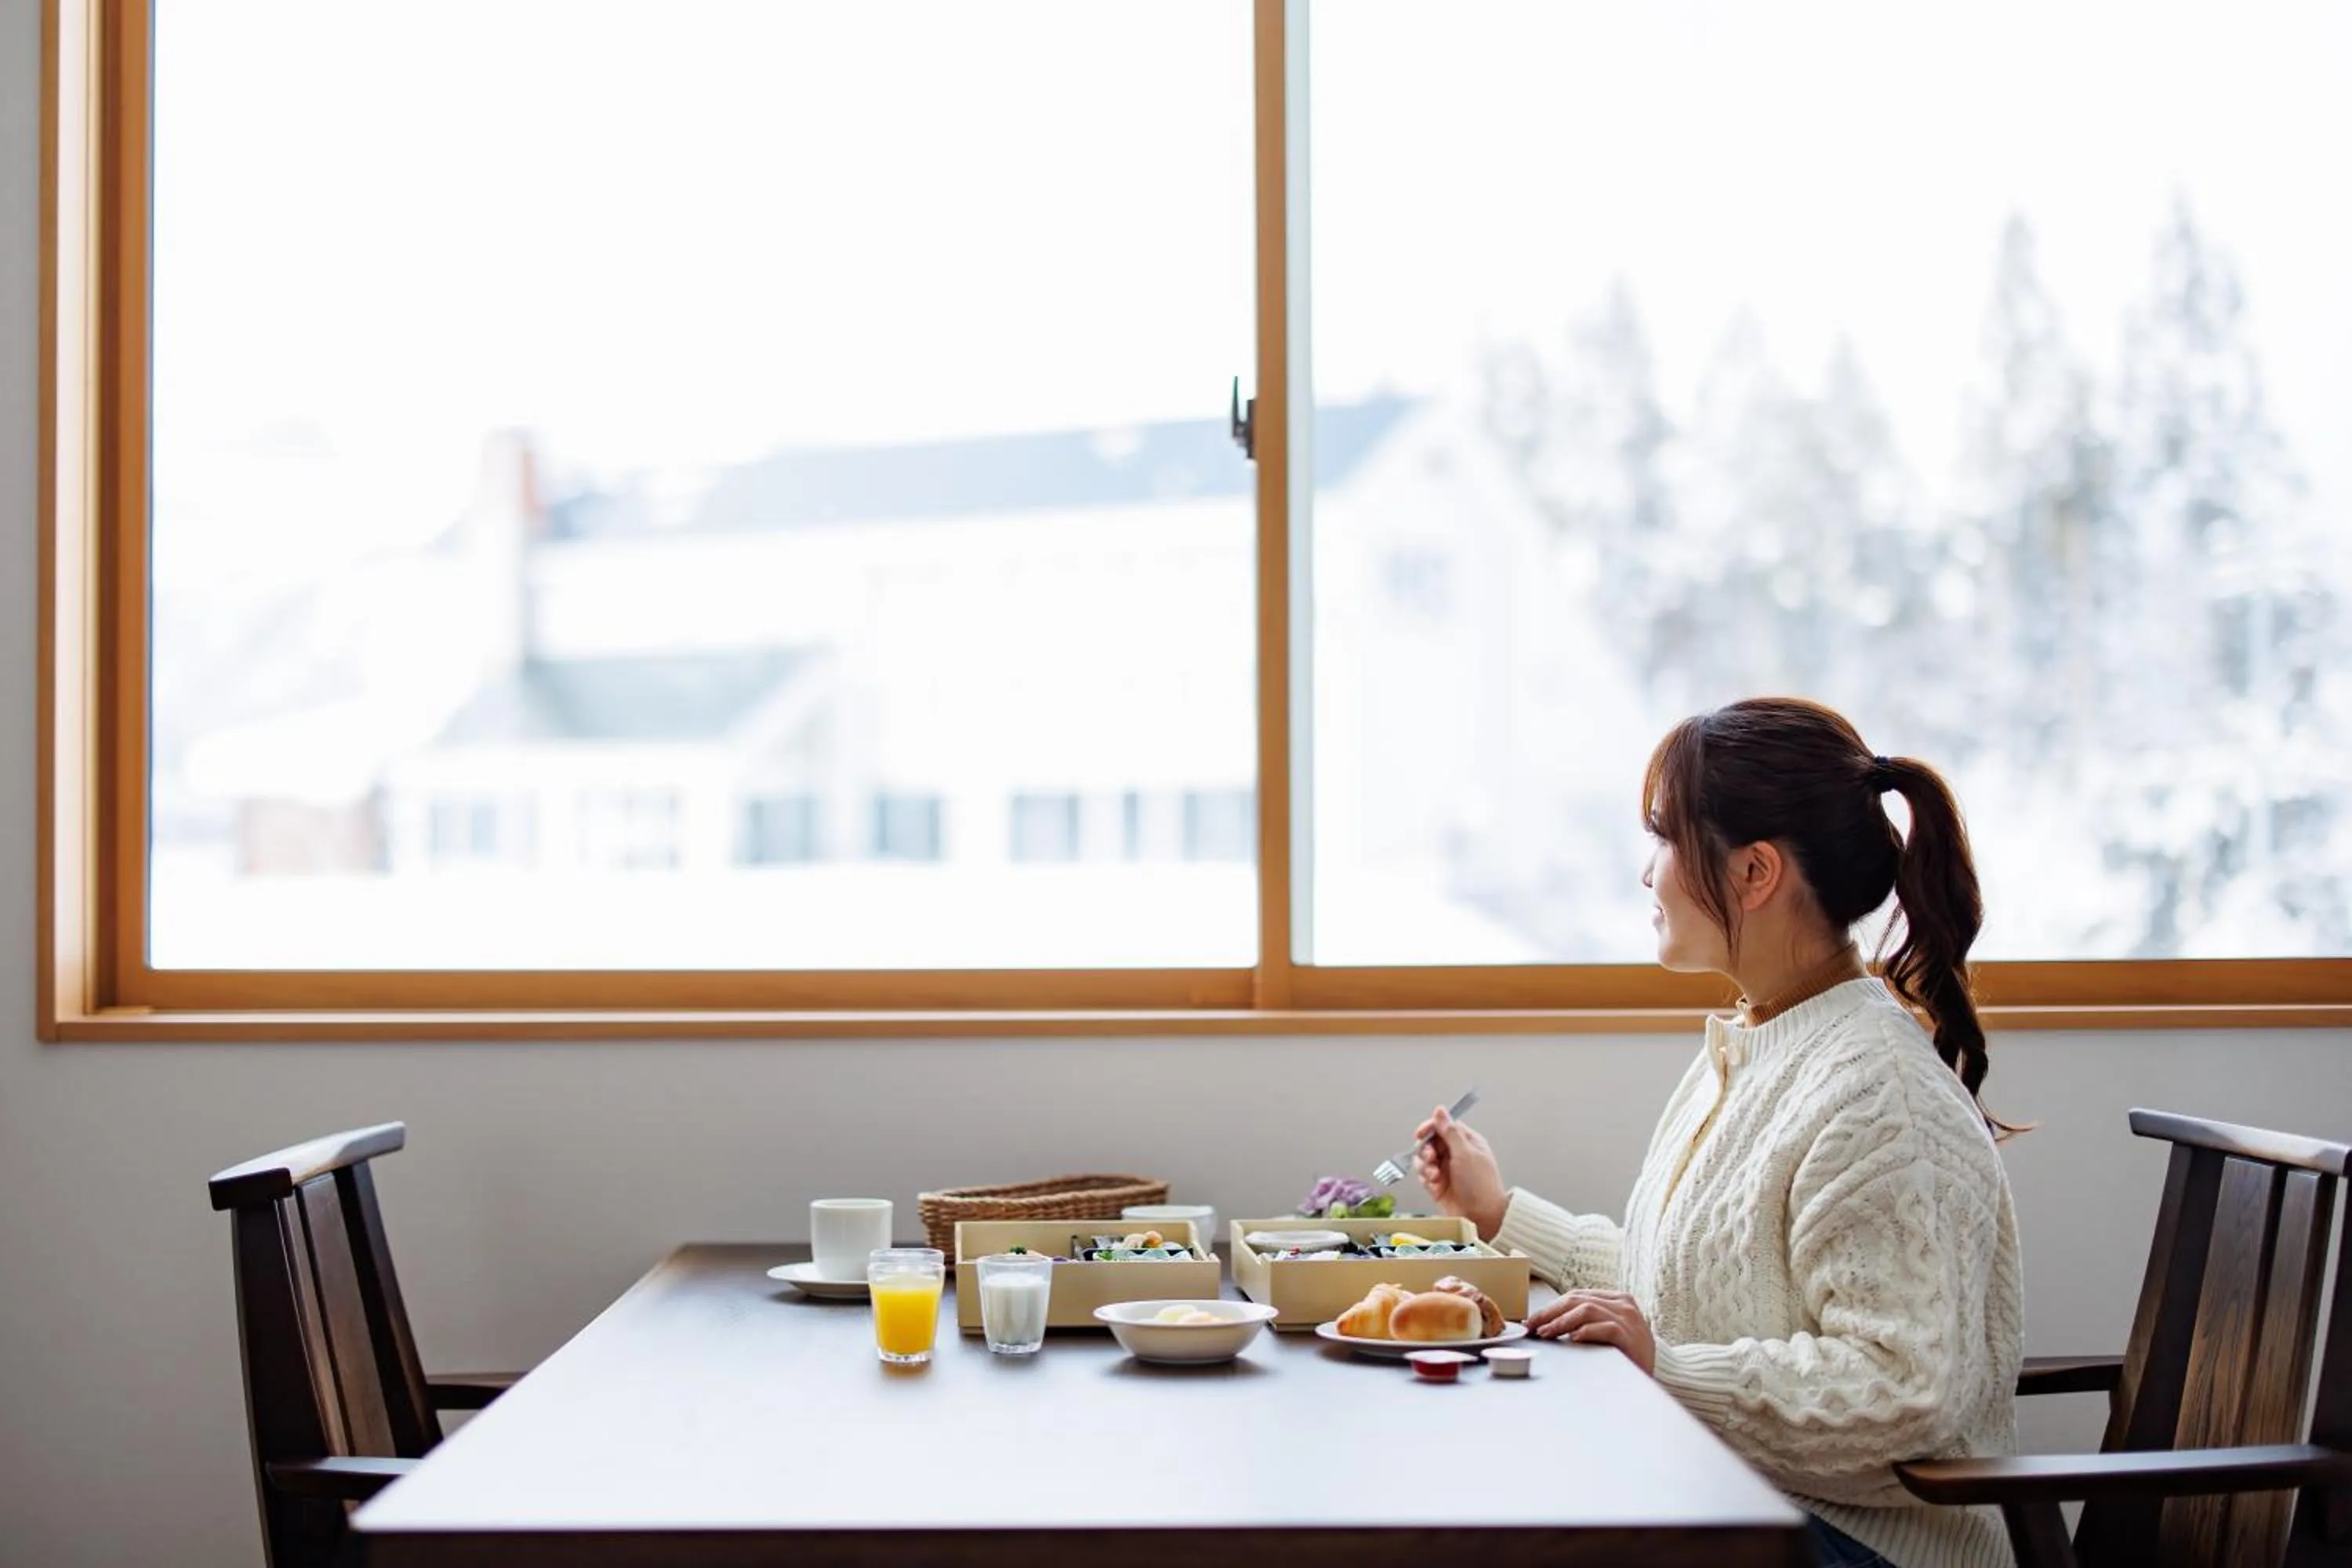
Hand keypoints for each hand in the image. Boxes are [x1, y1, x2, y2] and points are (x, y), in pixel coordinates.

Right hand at [1413, 1104, 1508, 1238]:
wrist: (1481, 1216)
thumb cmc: (1480, 1185)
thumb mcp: (1465, 1153)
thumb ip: (1450, 1131)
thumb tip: (1440, 1110)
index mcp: (1467, 1142)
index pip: (1444, 1126)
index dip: (1431, 1128)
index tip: (1421, 1133)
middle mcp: (1456, 1154)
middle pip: (1430, 1142)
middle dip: (1426, 1150)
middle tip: (1431, 1158)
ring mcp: (1446, 1170)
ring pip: (1424, 1159)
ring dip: (1425, 1166)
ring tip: (1434, 1176)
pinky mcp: (1438, 1185)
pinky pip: (1423, 1175)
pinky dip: (1426, 1179)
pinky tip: (1434, 1186)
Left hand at [1527, 1289, 1655, 1373]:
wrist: (1662, 1374)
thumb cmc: (1630, 1354)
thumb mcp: (1609, 1331)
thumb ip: (1589, 1322)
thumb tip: (1550, 1324)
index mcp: (1617, 1299)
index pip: (1578, 1296)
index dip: (1553, 1307)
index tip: (1533, 1320)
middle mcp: (1624, 1305)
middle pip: (1578, 1300)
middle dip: (1551, 1313)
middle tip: (1532, 1326)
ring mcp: (1629, 1319)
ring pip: (1587, 1310)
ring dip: (1562, 1322)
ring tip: (1546, 1333)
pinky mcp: (1631, 1336)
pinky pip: (1605, 1328)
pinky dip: (1586, 1332)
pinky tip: (1573, 1339)